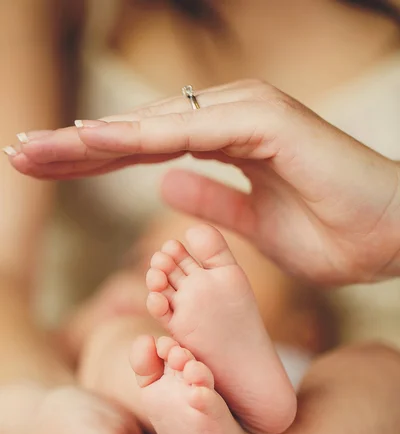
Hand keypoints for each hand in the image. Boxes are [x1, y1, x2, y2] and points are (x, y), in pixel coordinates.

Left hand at [7, 80, 399, 283]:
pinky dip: (144, 134)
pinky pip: (195, 130)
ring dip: (94, 138)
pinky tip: (96, 139)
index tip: (47, 170)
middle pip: (140, 132)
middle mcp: (233, 121)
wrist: (397, 235)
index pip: (147, 151)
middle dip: (77, 147)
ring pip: (157, 123)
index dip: (95, 160)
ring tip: (38, 148)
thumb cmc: (337, 236)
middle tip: (21, 153)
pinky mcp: (269, 124)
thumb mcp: (256, 230)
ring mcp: (250, 117)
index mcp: (229, 147)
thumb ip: (212, 205)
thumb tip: (165, 184)